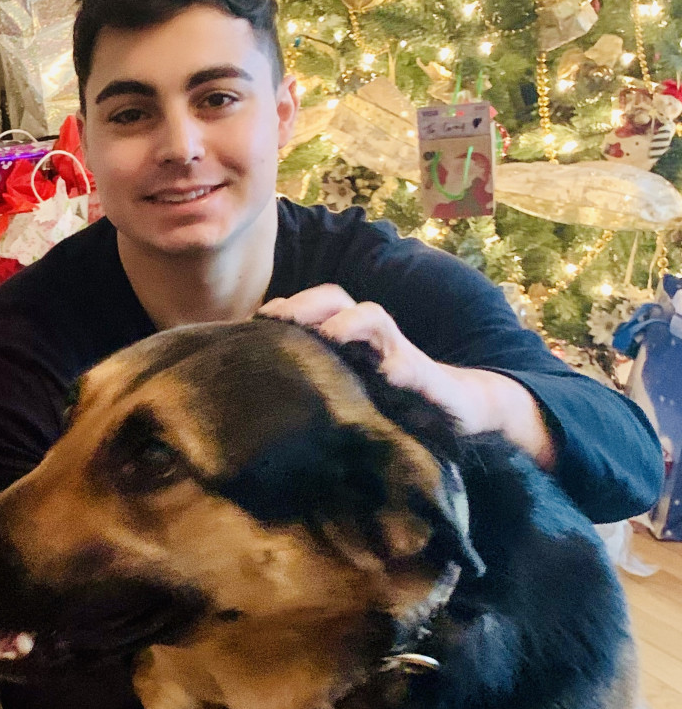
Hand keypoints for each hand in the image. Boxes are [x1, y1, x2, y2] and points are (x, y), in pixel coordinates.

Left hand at [257, 285, 553, 460]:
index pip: (310, 308)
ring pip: (371, 316)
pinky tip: (383, 373)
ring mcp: (396, 351)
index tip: (253, 323)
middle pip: (333, 300)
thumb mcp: (343, 387)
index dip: (283, 309)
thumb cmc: (387, 399)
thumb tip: (253, 397)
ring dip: (345, 322)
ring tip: (324, 336)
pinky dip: (395, 365)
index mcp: (344, 336)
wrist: (454, 409)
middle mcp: (368, 335)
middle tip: (275, 320)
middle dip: (304, 305)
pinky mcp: (424, 376)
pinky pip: (409, 364)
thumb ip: (310, 381)